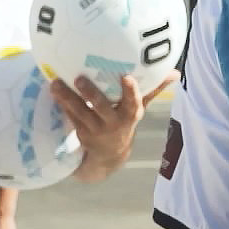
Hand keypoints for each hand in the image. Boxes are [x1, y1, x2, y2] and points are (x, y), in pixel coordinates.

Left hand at [49, 72, 178, 182]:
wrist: (109, 155)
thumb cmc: (125, 122)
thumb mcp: (139, 109)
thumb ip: (153, 90)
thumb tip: (175, 72)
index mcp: (130, 116)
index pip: (133, 103)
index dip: (131, 92)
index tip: (127, 77)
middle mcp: (113, 123)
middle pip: (102, 108)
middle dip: (91, 94)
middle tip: (79, 78)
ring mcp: (95, 129)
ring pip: (80, 112)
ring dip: (67, 98)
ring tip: (55, 83)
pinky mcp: (81, 131)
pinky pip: (70, 116)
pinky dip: (61, 103)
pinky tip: (53, 89)